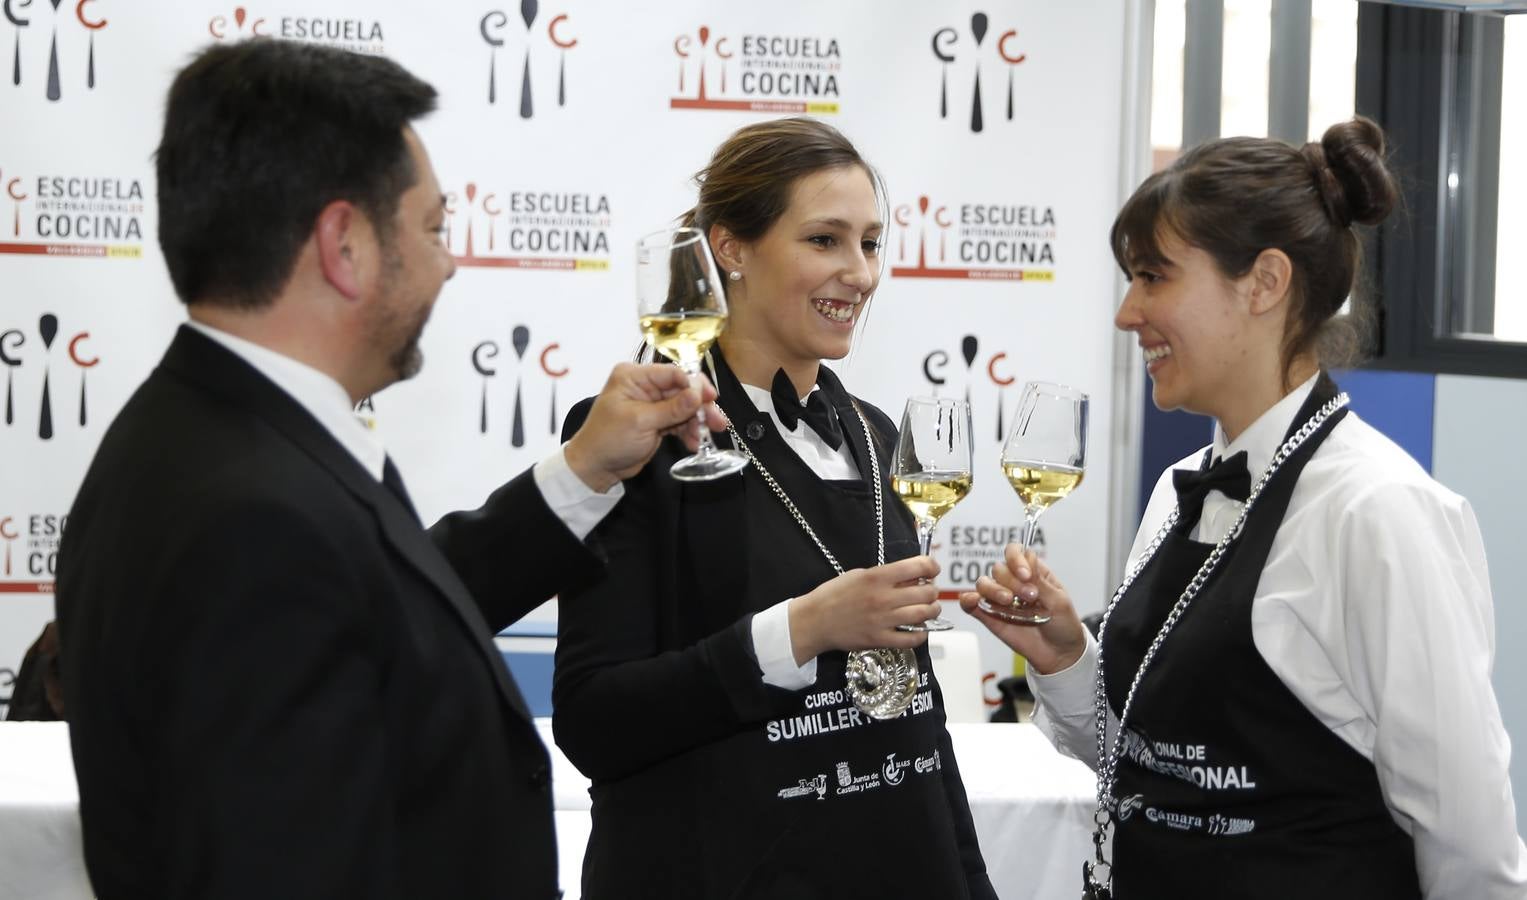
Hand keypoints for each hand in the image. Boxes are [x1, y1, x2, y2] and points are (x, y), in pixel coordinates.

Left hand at [564, 363, 724, 492]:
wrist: (595, 468)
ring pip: (684, 407)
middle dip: (700, 406)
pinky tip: (695, 443)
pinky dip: (688, 432)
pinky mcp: (657, 422)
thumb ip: (672, 408)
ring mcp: (651, 404)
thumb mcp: (641, 422)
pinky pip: (679, 422)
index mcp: (634, 376)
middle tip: (717, 420)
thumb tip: (697, 395)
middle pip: (682, 390)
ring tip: (709, 435)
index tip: (710, 398)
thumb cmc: (607, 440)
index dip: (693, 384)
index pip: (672, 373)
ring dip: (697, 421)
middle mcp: (644, 386)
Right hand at [788, 556, 942, 663]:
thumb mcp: (858, 575)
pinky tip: (918, 629)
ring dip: (931, 611)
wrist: (815, 620)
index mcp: (877, 577)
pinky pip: (912, 639)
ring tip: (928, 609)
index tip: (932, 570)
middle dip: (933, 591)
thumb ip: (885, 575)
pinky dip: (921, 634)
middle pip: (926, 593)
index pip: (918, 566)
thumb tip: (911, 577)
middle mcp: (883, 598)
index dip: (932, 566)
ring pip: (923, 615)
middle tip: (928, 592)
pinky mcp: (880, 640)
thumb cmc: (834, 594)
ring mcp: (882, 620)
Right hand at [958, 543, 1087, 674]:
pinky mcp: (990, 616)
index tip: (1025, 575)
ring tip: (1008, 601)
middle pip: (999, 569)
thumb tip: (1028, 557)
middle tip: (1029, 597)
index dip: (1016, 559)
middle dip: (1012, 581)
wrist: (1060, 654)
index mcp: (1033, 573)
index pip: (1015, 553)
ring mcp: (1000, 599)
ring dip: (993, 589)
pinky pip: (971, 604)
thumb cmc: (1063, 624)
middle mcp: (1013, 583)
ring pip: (984, 583)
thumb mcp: (1059, 601)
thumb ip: (1040, 581)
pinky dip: (968, 600)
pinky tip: (973, 600)